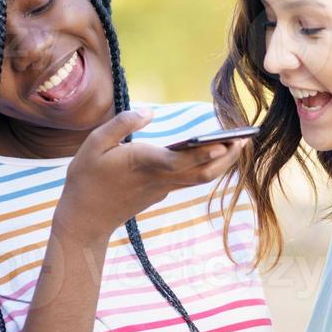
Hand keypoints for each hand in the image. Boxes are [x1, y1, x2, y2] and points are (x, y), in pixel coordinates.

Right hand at [57, 109, 246, 240]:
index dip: (203, 153)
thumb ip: (122, 124)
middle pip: (201, 171)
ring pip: (200, 179)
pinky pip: (190, 180)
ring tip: (238, 144)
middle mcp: (158, 178)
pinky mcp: (161, 193)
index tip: (224, 143)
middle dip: (225, 157)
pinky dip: (206, 168)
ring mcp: (162, 189)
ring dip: (222, 164)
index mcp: (142, 163)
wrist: (85, 219)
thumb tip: (149, 112)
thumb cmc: (86, 178)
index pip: (179, 160)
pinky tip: (214, 155)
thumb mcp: (94, 144)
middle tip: (245, 139)